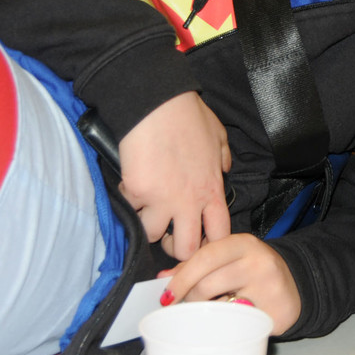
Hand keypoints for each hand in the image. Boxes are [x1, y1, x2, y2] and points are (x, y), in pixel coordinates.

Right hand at [117, 91, 231, 259]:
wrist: (158, 103)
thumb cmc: (188, 114)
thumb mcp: (218, 135)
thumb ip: (223, 158)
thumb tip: (224, 169)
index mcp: (211, 190)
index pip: (219, 236)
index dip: (210, 245)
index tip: (199, 240)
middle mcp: (189, 202)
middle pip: (186, 250)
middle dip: (176, 248)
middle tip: (168, 232)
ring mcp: (162, 200)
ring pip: (152, 235)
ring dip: (147, 223)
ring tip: (146, 206)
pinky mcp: (137, 192)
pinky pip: (130, 207)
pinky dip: (129, 199)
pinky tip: (133, 182)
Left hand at [159, 233, 300, 334]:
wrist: (295, 284)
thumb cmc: (254, 271)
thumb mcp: (229, 259)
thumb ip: (198, 265)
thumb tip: (164, 278)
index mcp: (243, 243)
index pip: (205, 256)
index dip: (182, 276)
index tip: (166, 295)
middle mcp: (258, 260)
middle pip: (209, 282)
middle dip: (190, 297)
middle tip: (184, 306)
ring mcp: (268, 287)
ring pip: (221, 305)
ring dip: (207, 312)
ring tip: (209, 310)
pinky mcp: (275, 311)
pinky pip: (239, 322)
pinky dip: (227, 323)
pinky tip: (229, 319)